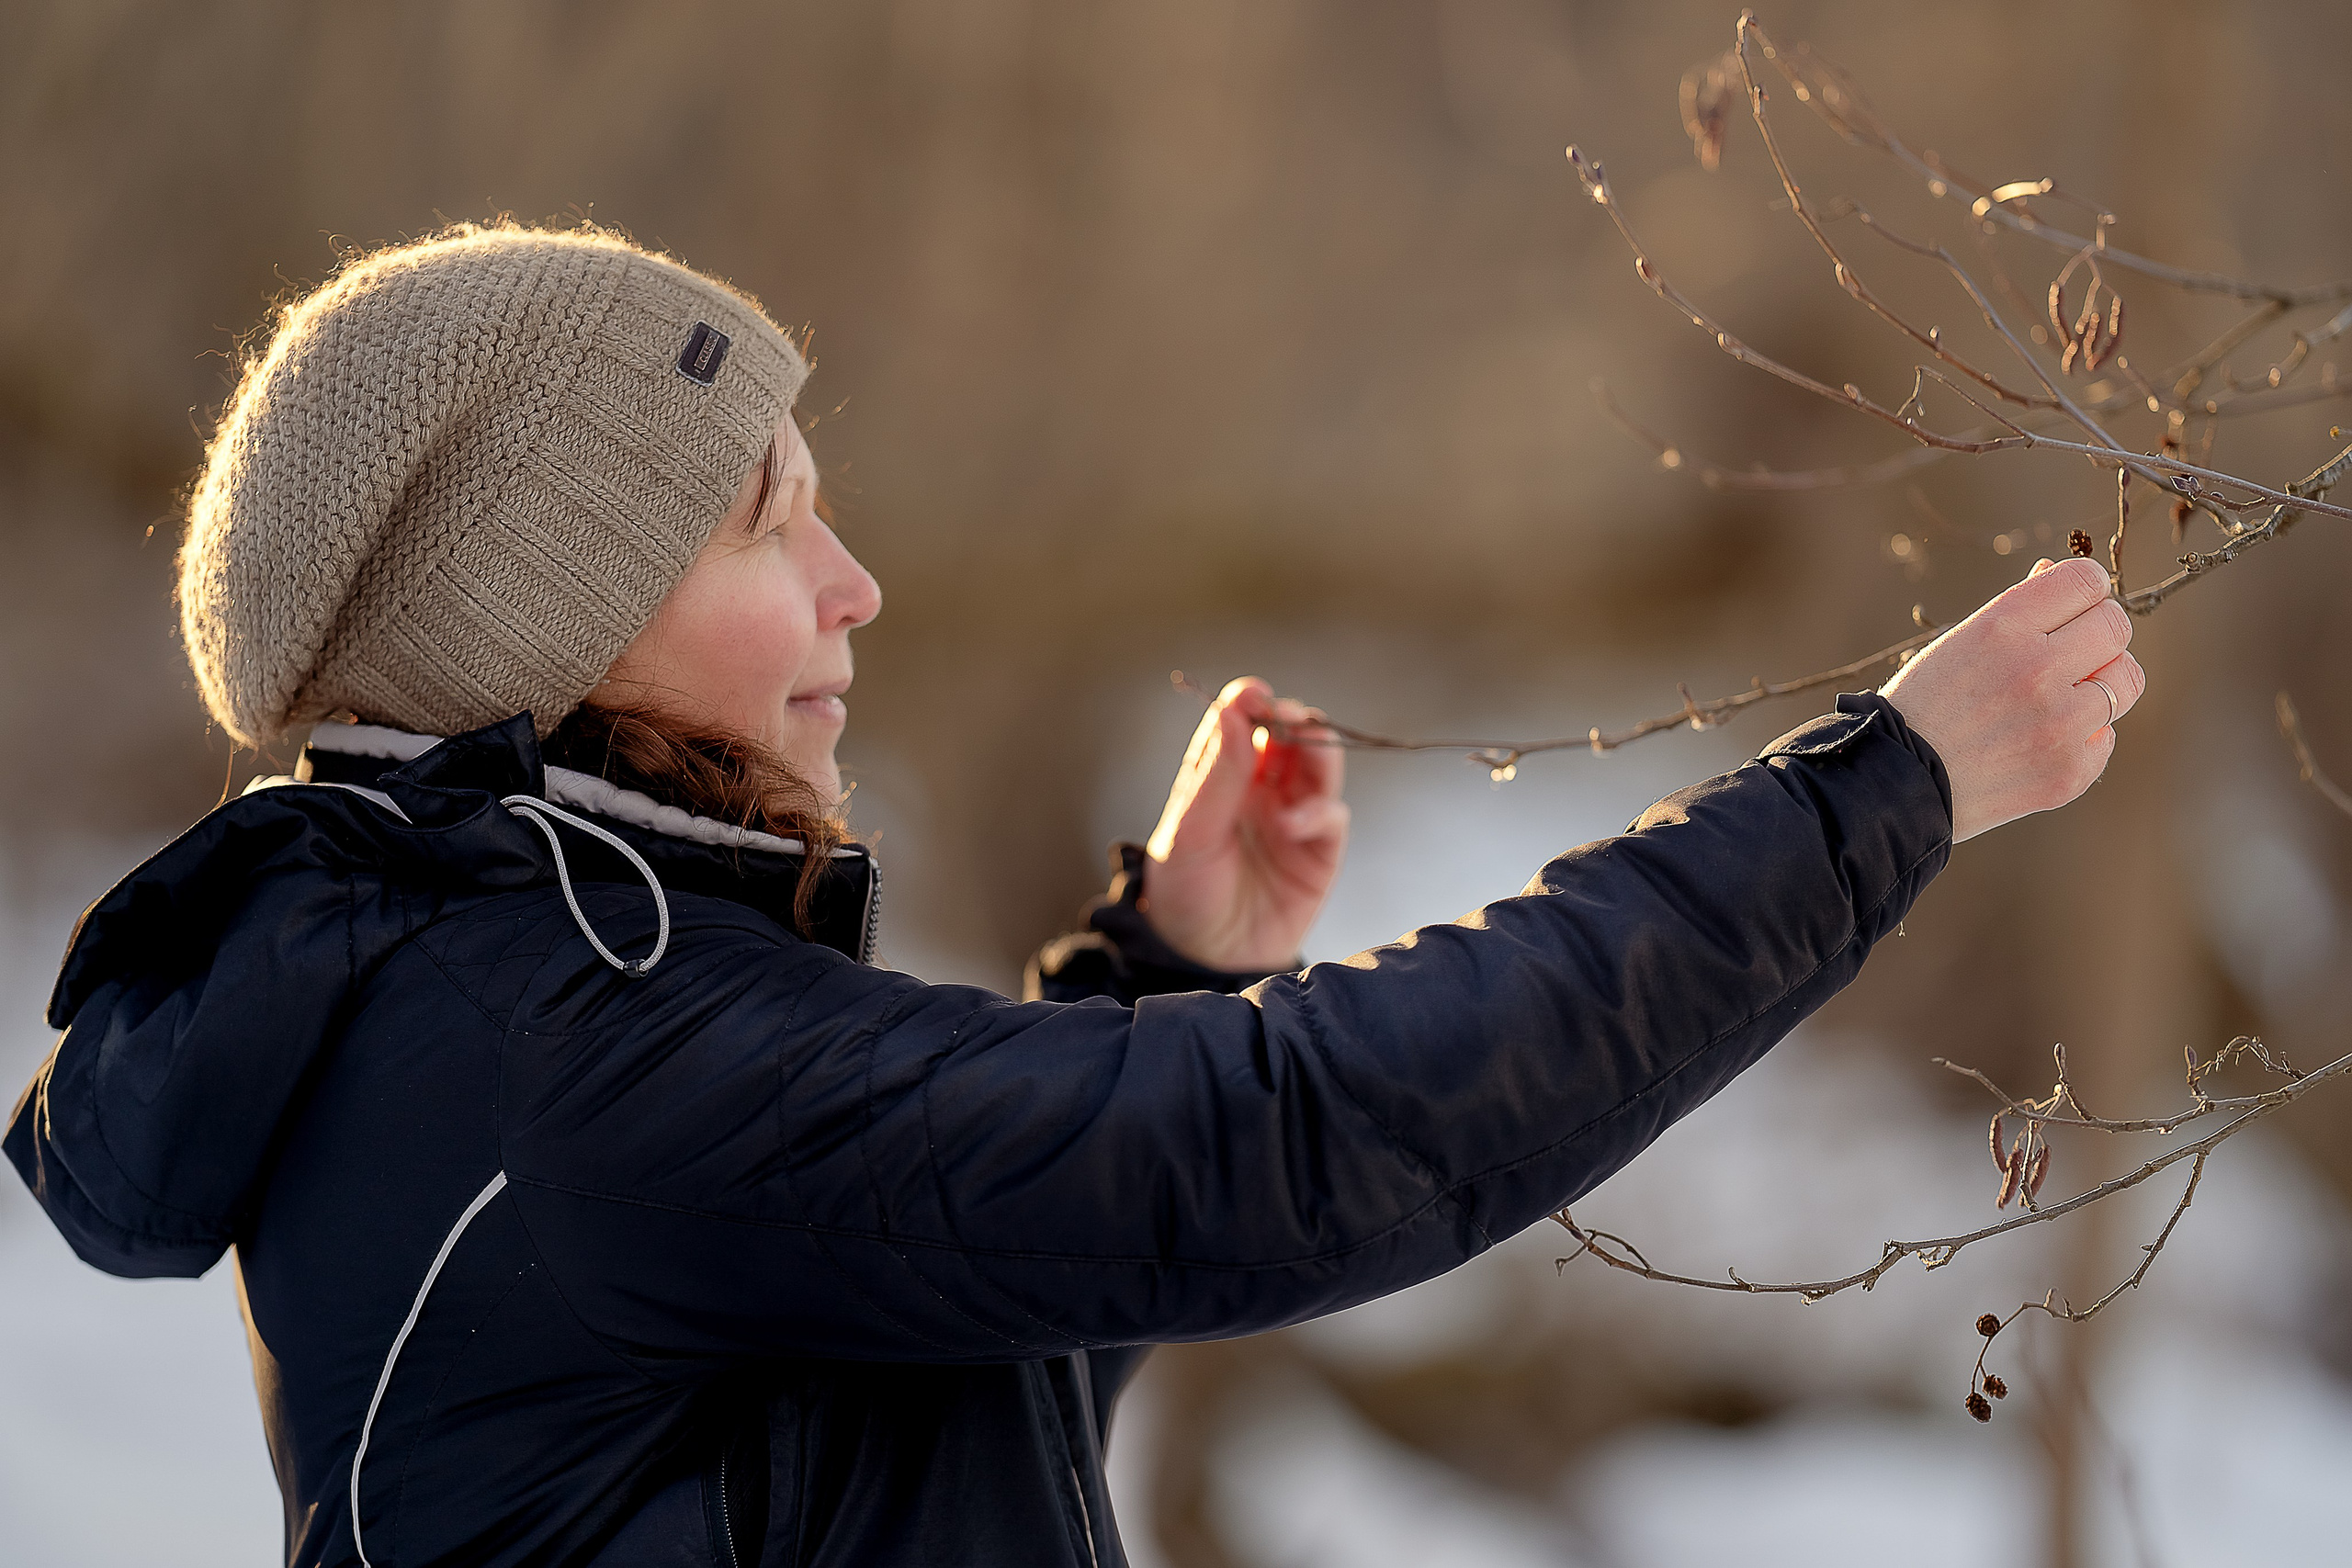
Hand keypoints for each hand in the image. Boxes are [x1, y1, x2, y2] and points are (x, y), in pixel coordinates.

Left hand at [1140, 677, 1349, 970]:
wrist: (1205, 959)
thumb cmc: (1185, 893)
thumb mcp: (1188, 834)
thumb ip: (1214, 776)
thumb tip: (1233, 713)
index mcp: (1221, 776)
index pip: (1240, 724)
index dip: (1249, 702)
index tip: (1253, 693)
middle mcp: (1260, 789)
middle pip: (1289, 736)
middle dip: (1292, 719)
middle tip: (1288, 716)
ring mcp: (1293, 815)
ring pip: (1320, 766)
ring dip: (1318, 750)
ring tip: (1307, 745)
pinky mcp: (1319, 850)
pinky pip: (1331, 816)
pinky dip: (1318, 811)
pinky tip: (1291, 824)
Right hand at [1879, 555, 2144, 842]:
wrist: (1895, 785)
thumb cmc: (1926, 705)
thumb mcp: (1959, 642)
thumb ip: (2017, 607)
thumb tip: (2056, 571)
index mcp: (2004, 627)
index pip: (2087, 580)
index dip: (2086, 589)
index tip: (2075, 606)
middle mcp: (2035, 671)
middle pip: (2116, 626)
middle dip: (2097, 635)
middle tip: (2068, 654)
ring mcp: (2058, 725)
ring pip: (2125, 681)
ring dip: (2099, 684)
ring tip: (2059, 700)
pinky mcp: (2069, 772)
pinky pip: (2107, 736)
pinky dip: (2082, 738)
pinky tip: (2041, 743)